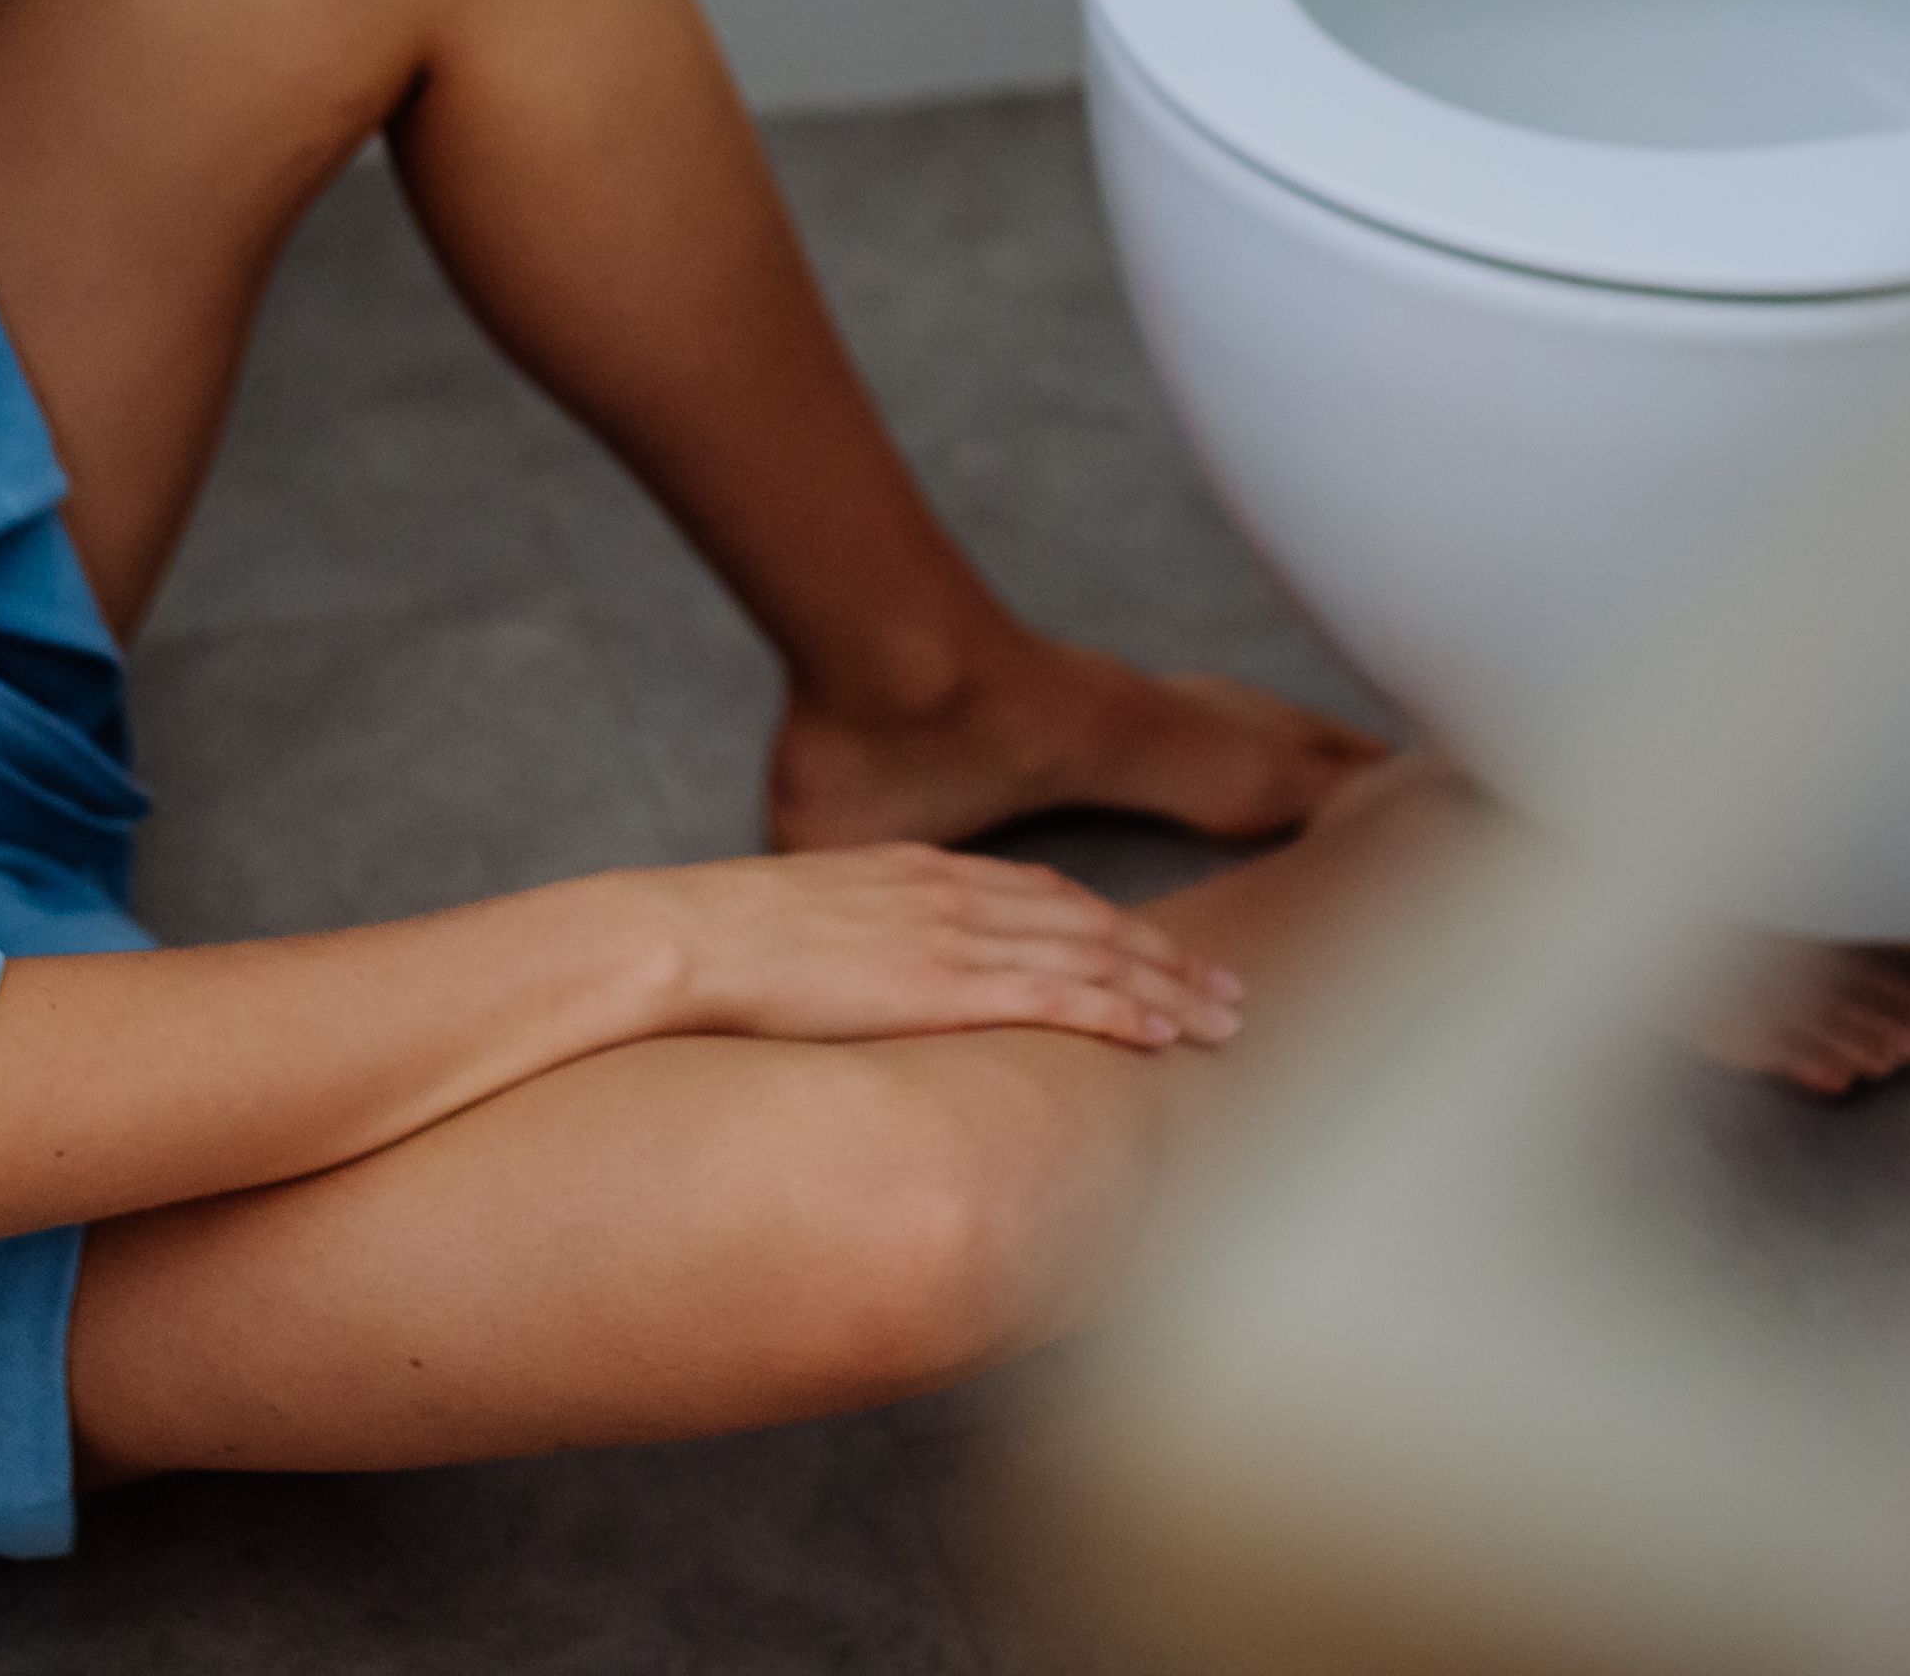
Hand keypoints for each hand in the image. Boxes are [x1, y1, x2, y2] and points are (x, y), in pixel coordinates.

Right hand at [617, 844, 1245, 1055]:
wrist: (678, 939)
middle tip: (1230, 988)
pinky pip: (1055, 995)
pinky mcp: (943, 983)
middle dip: (1166, 955)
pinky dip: (1118, 1011)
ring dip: (1167, 986)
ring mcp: (952, 935)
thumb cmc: (718, 945)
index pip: (1043, 894)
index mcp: (917, 873)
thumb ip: (857, 948)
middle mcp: (950, 892)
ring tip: (1225, 1021)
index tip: (1158, 950)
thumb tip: (867, 991)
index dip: (1111, 925)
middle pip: (1089, 920)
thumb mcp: (804, 927)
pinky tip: (1161, 1036)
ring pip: (1092, 954)